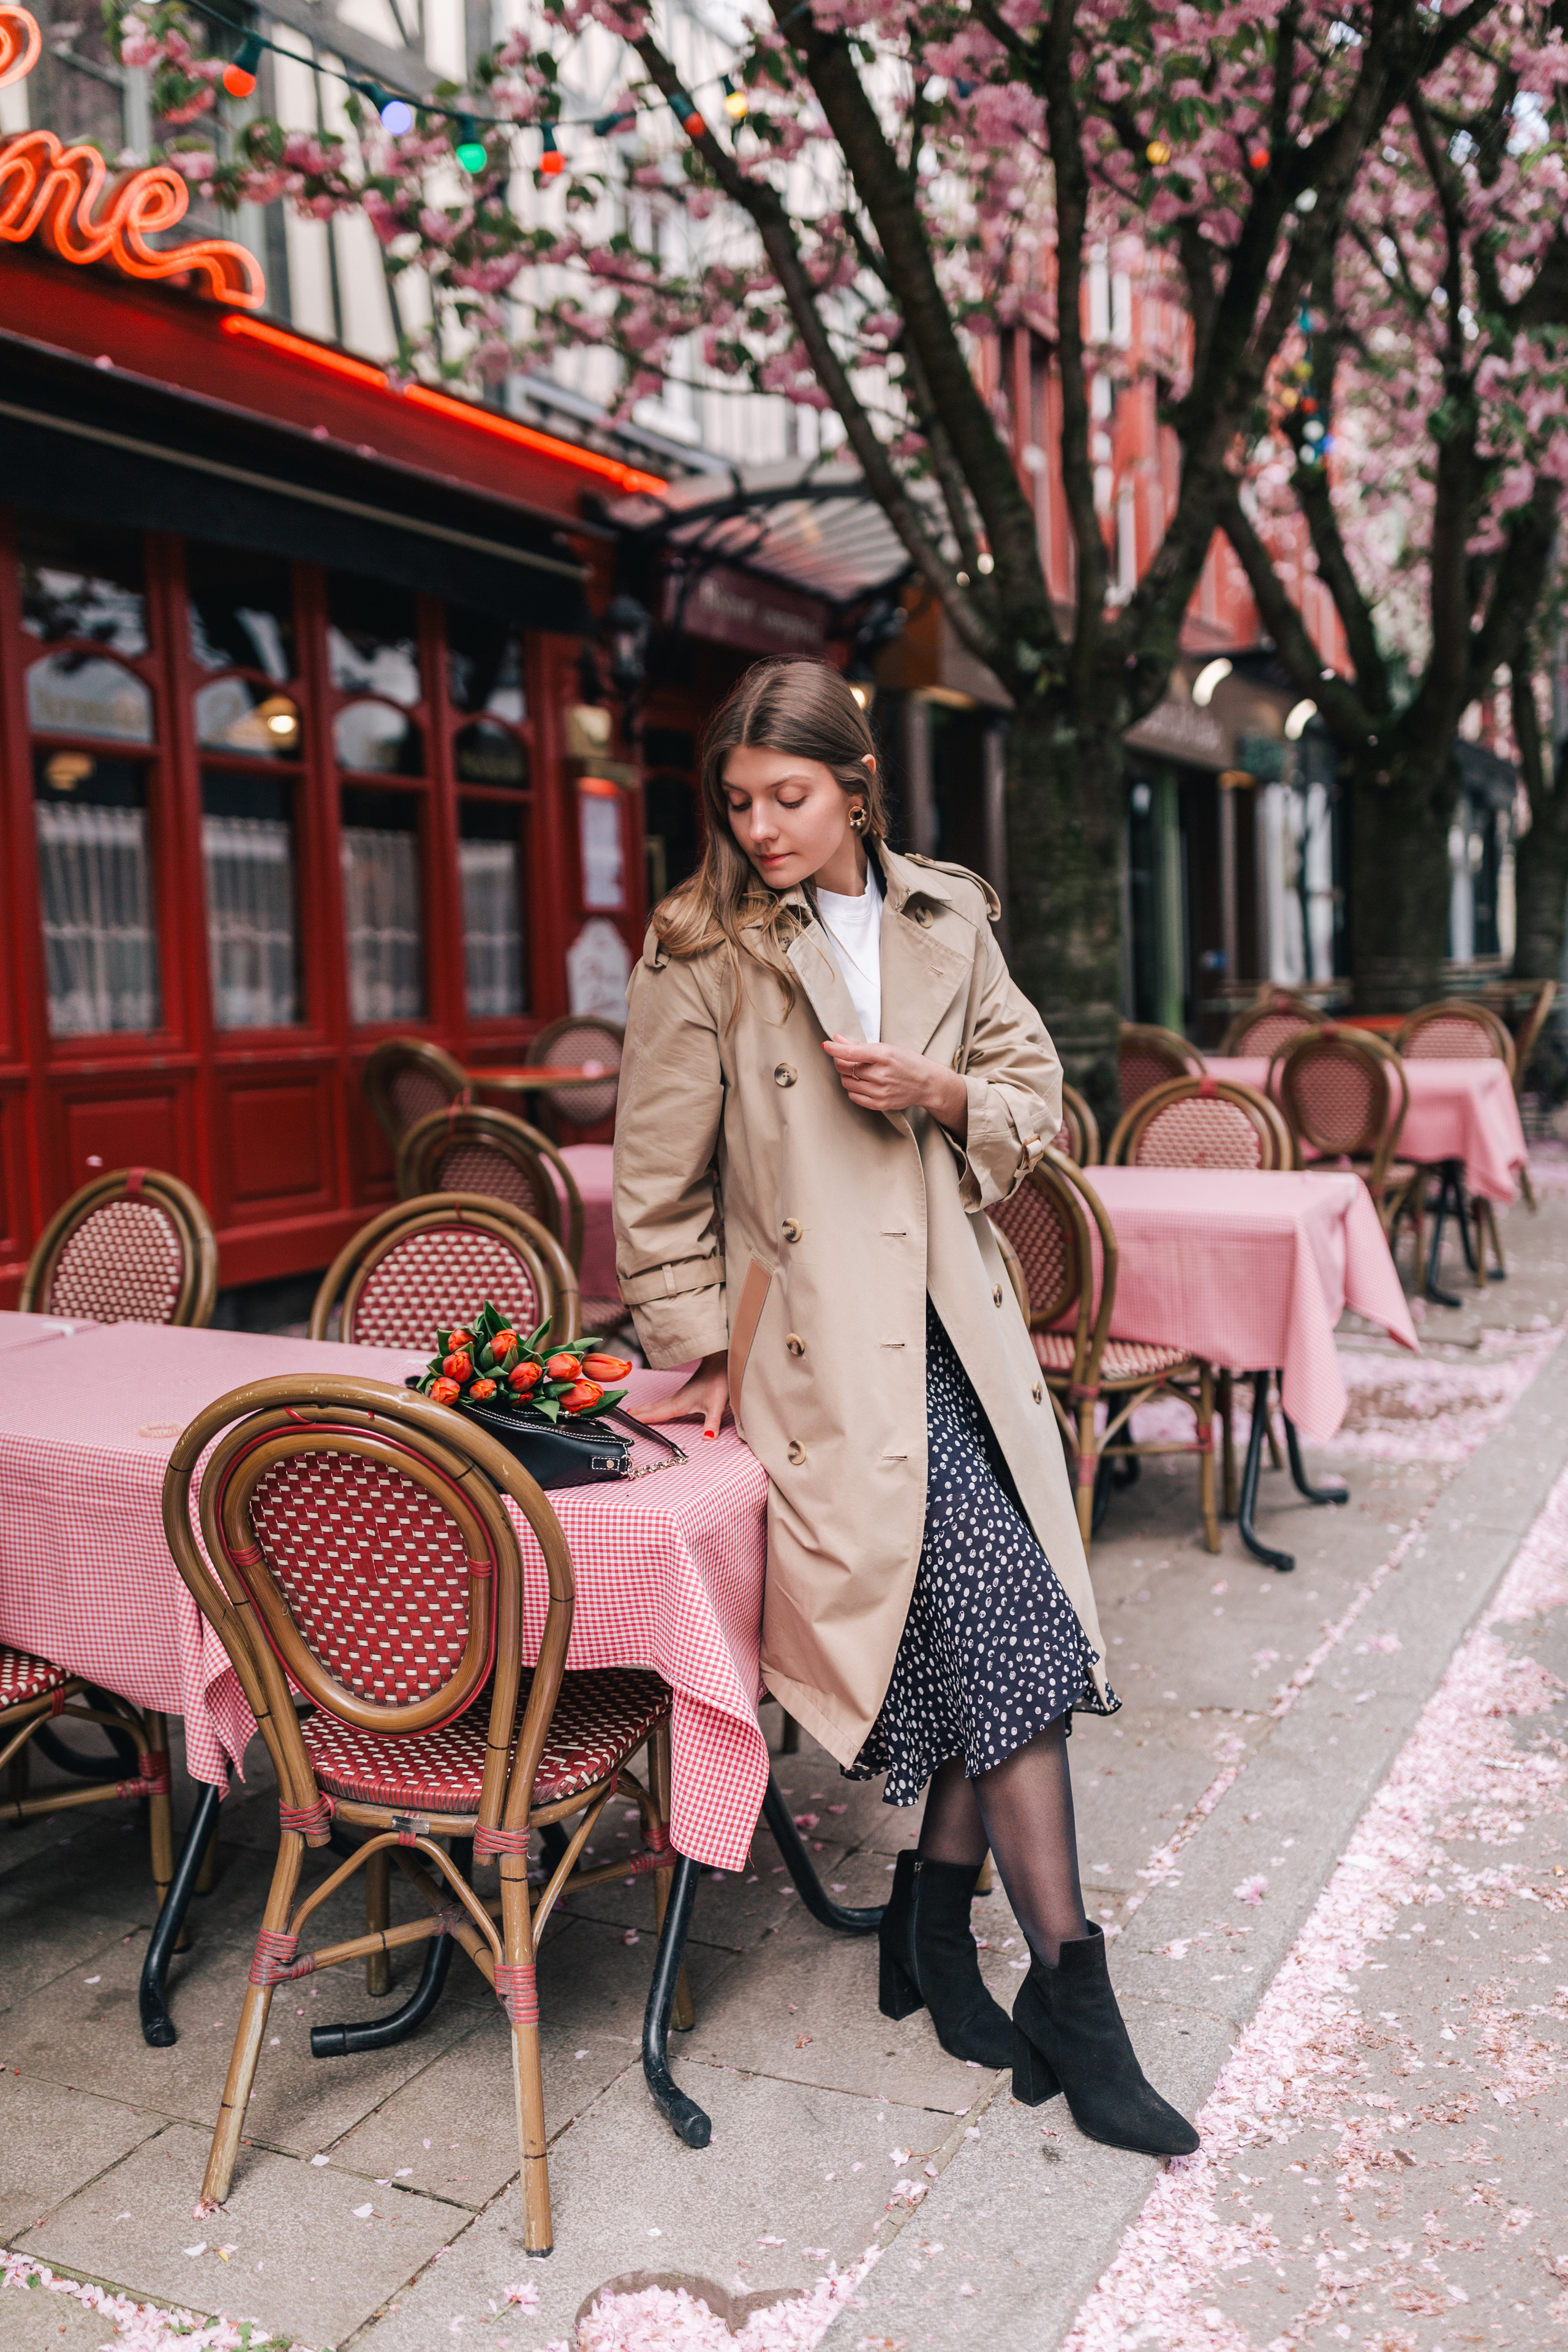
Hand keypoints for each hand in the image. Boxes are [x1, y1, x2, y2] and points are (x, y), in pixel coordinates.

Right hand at [627, 1349, 730, 1438]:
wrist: (721, 1364)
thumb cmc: (718, 1383)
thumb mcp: (716, 1406)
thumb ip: (711, 1423)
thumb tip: (708, 1439)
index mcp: (679, 1404)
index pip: (656, 1414)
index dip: (642, 1419)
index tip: (627, 1422)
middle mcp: (675, 1400)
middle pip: (652, 1408)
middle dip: (638, 1414)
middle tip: (622, 1417)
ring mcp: (679, 1395)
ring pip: (657, 1404)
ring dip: (644, 1409)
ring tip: (632, 1412)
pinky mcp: (684, 1393)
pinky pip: (663, 1402)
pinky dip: (654, 1405)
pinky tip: (656, 1407)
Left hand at [821, 1035, 967, 1137]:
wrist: (927, 1083)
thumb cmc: (908, 1062)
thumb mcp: (887, 1048)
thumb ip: (860, 1046)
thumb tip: (837, 1039)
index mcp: (884, 1055)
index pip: (851, 1053)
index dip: (834, 1049)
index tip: (825, 1045)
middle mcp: (882, 1074)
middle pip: (845, 1068)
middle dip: (839, 1061)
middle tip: (844, 1057)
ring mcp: (881, 1091)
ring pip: (847, 1083)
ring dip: (846, 1076)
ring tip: (856, 1071)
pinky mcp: (880, 1104)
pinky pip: (854, 1097)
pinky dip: (853, 1089)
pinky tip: (861, 1083)